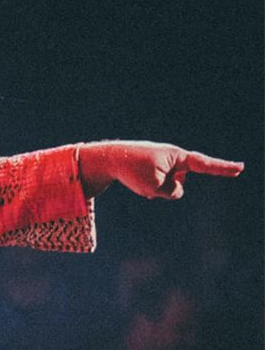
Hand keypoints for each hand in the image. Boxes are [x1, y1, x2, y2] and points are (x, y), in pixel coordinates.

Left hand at [78, 140, 243, 199]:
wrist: (109, 158)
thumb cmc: (132, 170)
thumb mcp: (154, 187)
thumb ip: (172, 192)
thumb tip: (177, 189)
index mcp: (176, 157)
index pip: (204, 165)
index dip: (222, 169)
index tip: (240, 169)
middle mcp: (174, 157)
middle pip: (178, 185)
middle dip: (161, 189)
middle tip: (143, 178)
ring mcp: (165, 162)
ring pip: (167, 187)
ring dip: (154, 189)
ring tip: (138, 177)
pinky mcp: (156, 168)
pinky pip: (158, 186)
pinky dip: (149, 189)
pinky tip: (139, 183)